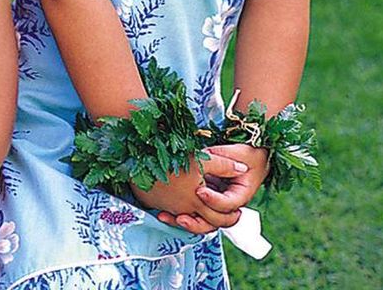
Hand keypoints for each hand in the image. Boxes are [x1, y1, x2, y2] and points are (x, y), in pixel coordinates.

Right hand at [131, 151, 248, 234]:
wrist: (137, 161)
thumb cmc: (171, 159)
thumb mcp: (202, 158)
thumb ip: (225, 165)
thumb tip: (244, 169)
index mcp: (197, 201)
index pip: (221, 217)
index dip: (232, 216)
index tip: (238, 211)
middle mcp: (184, 209)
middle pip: (206, 224)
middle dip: (220, 221)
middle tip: (228, 215)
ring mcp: (169, 208)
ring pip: (189, 221)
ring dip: (199, 219)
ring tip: (205, 211)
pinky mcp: (156, 204)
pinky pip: (173, 214)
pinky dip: (181, 213)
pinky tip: (183, 203)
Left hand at [160, 143, 269, 231]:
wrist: (250, 157)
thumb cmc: (245, 155)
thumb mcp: (235, 153)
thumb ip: (221, 159)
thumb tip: (204, 156)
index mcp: (239, 195)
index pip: (227, 204)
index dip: (214, 200)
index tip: (199, 191)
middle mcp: (228, 205)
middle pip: (214, 222)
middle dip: (197, 221)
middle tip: (181, 216)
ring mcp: (215, 204)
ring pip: (202, 222)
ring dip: (185, 222)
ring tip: (167, 217)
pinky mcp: (204, 201)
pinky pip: (193, 215)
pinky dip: (179, 215)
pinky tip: (162, 213)